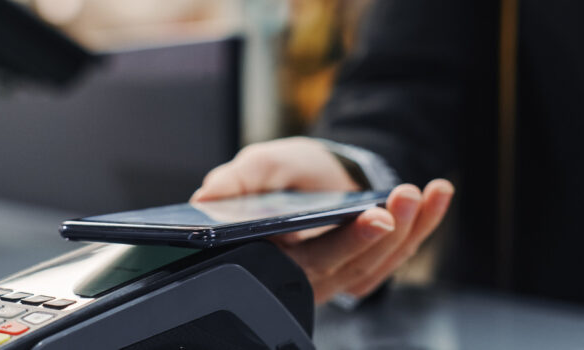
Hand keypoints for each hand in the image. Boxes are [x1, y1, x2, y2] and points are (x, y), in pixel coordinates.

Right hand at [190, 137, 453, 303]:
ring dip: (409, 227)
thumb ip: (234, 181)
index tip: (373, 217)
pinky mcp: (368, 265)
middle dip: (383, 233)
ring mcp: (342, 272)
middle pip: (351, 264)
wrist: (315, 169)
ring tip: (421, 190)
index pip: (307, 260)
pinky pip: (399, 253)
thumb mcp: (256, 167)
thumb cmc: (283, 174)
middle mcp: (308, 273)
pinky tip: (438, 194)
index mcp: (273, 256)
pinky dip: (424, 223)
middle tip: (402, 197)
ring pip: (380, 262)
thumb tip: (204, 198)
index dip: (343, 243)